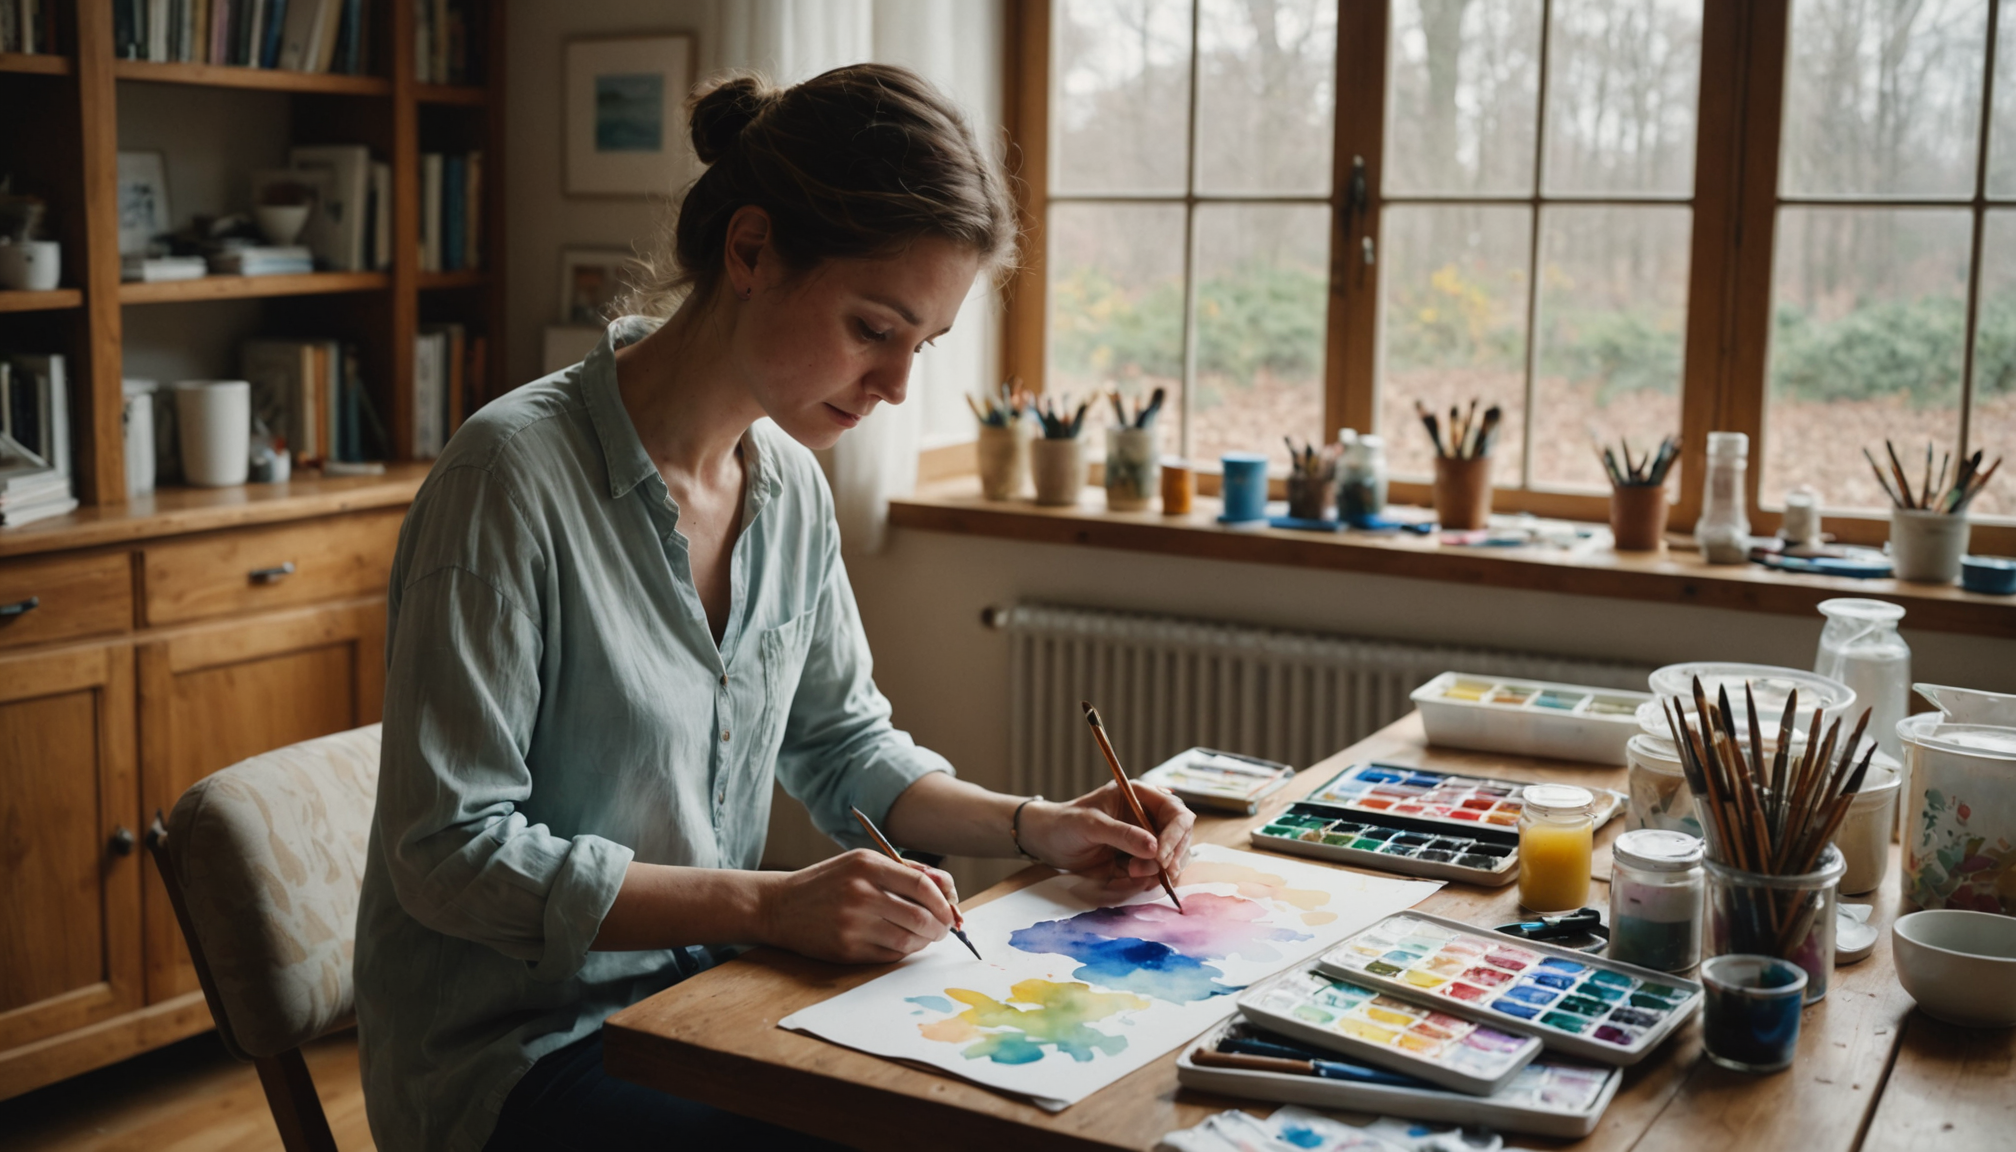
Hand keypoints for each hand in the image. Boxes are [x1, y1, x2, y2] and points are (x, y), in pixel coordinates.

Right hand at [756, 849, 959, 963]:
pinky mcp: (847, 949)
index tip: (952, 910)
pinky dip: (904, 951)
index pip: (922, 885)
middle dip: (941, 926)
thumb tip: (947, 888)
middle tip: (945, 929)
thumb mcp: (861, 863)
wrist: (779, 906)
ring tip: (926, 937)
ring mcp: (853, 924)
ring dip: (926, 942)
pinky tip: (903, 943)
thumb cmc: (828, 882)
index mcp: (867, 865)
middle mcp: (860, 893)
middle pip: (921, 916)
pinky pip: (890, 954)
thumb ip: (904, 871)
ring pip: (909, 939)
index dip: (945, 901)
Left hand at [1018, 783, 1194, 899]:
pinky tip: (1123, 879)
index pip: (1176, 813)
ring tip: (1128, 874)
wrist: (1047, 842)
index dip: (1176, 835)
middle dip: (1168, 858)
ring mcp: (1145, 840)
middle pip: (1181, 839)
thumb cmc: (1066, 823)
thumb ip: (1123, 835)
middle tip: (1145, 872)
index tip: (1162, 856)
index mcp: (1141, 797)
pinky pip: (1154, 874)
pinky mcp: (1137, 860)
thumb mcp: (1091, 825)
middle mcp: (1148, 817)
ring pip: (1171, 859)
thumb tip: (1154, 848)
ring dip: (1156, 873)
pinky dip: (1145, 882)